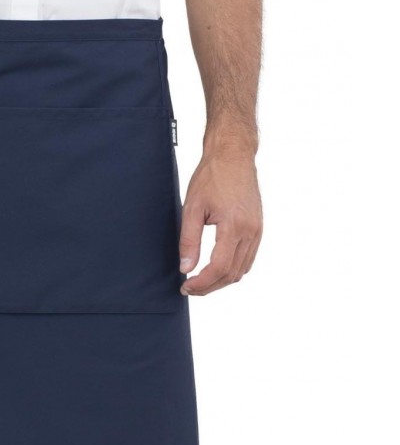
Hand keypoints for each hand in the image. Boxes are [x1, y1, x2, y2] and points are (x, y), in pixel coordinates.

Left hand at [178, 150, 262, 295]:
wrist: (233, 156)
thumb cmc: (212, 176)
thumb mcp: (192, 208)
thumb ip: (189, 241)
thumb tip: (186, 268)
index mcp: (234, 226)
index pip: (219, 268)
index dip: (201, 283)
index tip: (185, 287)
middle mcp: (250, 231)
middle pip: (231, 274)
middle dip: (209, 286)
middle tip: (189, 288)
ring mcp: (257, 231)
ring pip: (242, 270)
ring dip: (221, 281)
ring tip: (199, 282)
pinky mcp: (258, 228)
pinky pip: (248, 259)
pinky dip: (232, 270)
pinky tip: (215, 269)